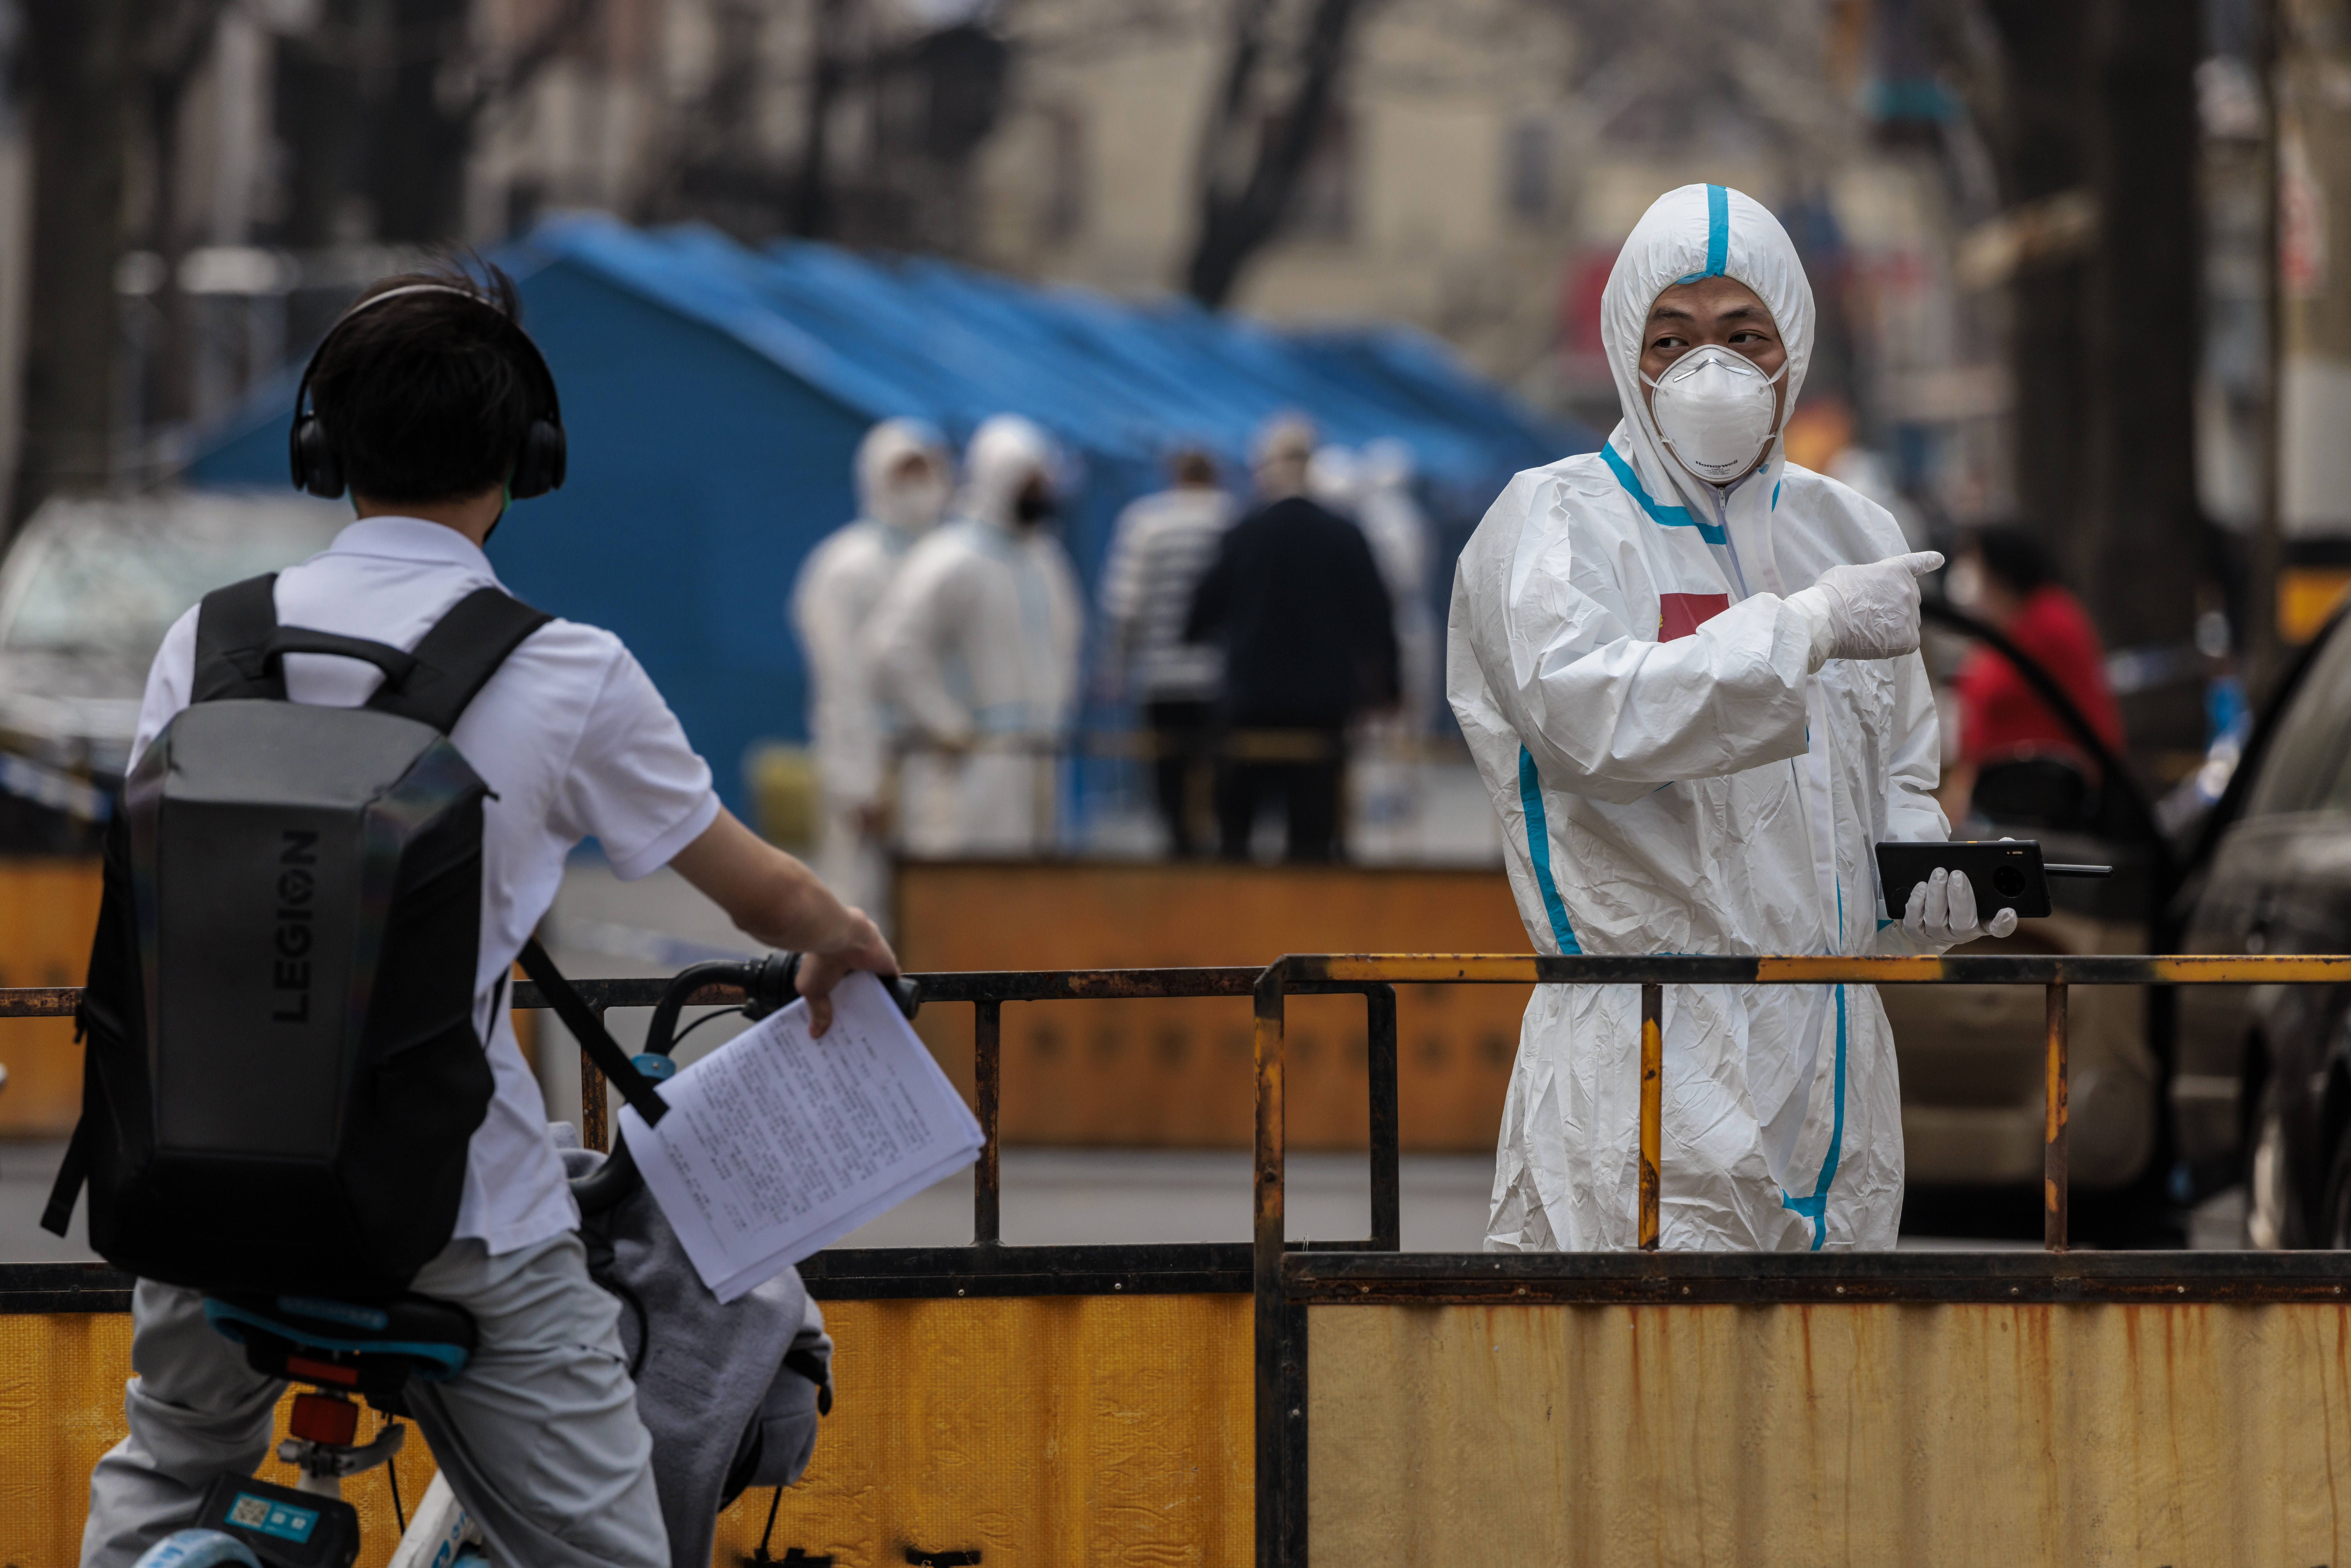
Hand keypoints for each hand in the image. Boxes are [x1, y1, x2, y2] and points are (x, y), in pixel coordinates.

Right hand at [795, 909, 899, 1036]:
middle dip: (859, 1014)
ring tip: (875, 1036)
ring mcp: (873, 969)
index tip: (840, 1033)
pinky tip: (890, 1022)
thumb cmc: (821, 960)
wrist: (840, 936)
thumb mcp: (811, 989)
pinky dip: (893, 1003)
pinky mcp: (889, 967)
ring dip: (877, 1010)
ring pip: (878, 995)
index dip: (840, 1012)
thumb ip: (818, 1011)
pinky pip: (894, 989)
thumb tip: (815, 1034)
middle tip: (858, 1040)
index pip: (841, 995)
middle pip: (861, 997)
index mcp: (834, 971)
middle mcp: (855, 970)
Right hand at [1797, 550, 1943, 662]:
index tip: (1939, 559)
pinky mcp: (1908, 639)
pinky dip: (1893, 644)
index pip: (1916, 564)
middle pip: (1909, 600)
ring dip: (1893, 626)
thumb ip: (1867, 580)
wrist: (1825, 621)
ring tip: (1867, 629)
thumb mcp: (1847, 574)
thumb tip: (1868, 589)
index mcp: (1893, 571)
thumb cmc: (1829, 596)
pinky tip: (1875, 642)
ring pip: (1908, 623)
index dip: (1928, 561)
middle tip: (1870, 615)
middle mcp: (1908, 591)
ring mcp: (1910, 615)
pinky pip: (1907, 642)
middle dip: (1894, 606)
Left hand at [1902, 866, 2018, 949]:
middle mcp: (1963, 932)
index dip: (2005, 923)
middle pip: (1964, 923)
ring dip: (1937, 896)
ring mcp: (1939, 935)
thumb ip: (1991, 863)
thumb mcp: (1976, 879)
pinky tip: (1921, 887)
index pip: (1999, 928)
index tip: (2008, 912)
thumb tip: (2006, 842)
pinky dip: (1917, 904)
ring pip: (1937, 921)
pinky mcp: (1918, 933)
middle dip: (1960, 897)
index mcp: (1983, 921)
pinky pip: (1915, 923)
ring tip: (1939, 874)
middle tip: (1957, 875)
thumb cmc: (1957, 891)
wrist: (1928, 912)